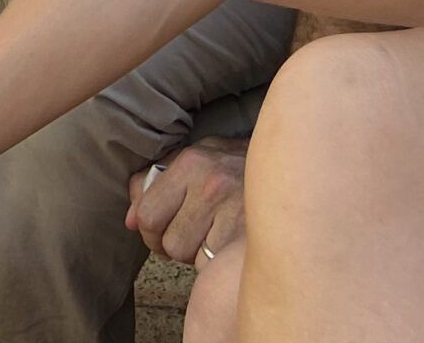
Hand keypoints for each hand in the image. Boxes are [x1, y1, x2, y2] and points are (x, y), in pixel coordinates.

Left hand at [126, 135, 248, 265]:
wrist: (294, 169)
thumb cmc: (237, 166)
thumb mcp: (198, 158)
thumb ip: (156, 182)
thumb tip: (129, 221)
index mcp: (192, 161)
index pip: (146, 214)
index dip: (151, 229)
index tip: (165, 227)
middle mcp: (211, 184)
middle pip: (167, 242)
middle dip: (173, 244)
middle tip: (192, 234)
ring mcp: (234, 212)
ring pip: (189, 256)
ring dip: (197, 253)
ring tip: (216, 234)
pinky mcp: (250, 238)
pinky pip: (214, 266)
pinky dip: (217, 262)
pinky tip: (230, 243)